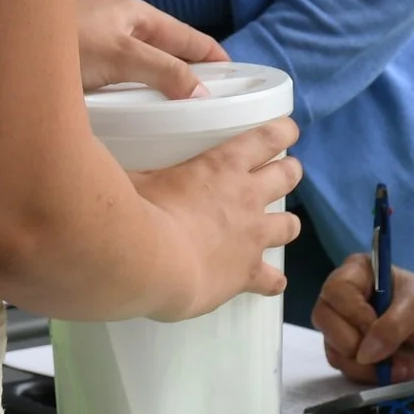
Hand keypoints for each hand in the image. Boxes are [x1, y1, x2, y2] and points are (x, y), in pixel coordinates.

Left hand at [76, 0, 226, 97]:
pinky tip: (135, 108)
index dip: (212, 54)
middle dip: (188, 71)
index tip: (235, 77)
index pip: (186, 34)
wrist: (3, 50)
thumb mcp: (120, 57)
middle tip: (210, 100)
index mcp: (135, 13)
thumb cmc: (62, 43)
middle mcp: (121, 25)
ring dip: (159, 83)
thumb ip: (164, 71)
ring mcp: (100, 45)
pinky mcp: (81, 66)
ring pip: (142, 65)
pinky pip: (119, 79)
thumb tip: (202, 91)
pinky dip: (133, 92)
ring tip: (178, 108)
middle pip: (166, 49)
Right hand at [127, 119, 301, 318]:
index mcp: (224, 165)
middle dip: (288, 173)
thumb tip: (123, 165)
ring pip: (290, 225)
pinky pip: (272, 279)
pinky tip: (272, 283)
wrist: (149, 262)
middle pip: (288, 176)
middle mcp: (247, 196)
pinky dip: (273, 281)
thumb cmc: (138, 211)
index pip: (267, 137)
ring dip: (287, 224)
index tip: (287, 130)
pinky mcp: (247, 273)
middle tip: (282, 174)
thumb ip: (139, 167)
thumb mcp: (137, 176)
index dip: (282, 132)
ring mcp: (252, 236)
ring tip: (281, 227)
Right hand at [314, 258, 413, 381]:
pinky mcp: (349, 353)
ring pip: (334, 350)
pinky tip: (396, 369)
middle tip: (386, 350)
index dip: (353, 312)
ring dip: (367, 365)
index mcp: (357, 272)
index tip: (375, 325)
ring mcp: (343, 327)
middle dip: (355, 342)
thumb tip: (364, 353)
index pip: (336, 290)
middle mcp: (343, 298)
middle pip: (324, 320)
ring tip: (400, 363)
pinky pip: (347, 369)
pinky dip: (371, 375)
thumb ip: (393, 326)